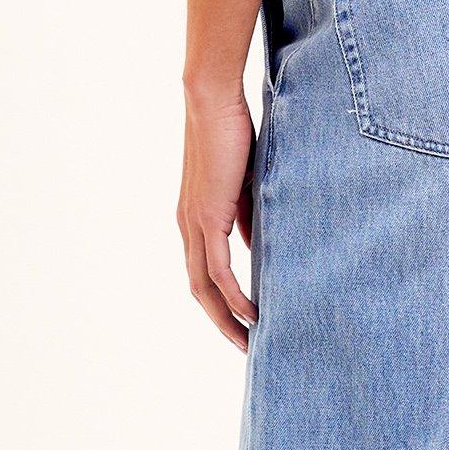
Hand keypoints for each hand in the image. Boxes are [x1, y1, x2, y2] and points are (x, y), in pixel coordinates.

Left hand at [178, 82, 258, 350]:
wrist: (213, 102)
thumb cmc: (232, 133)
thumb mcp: (245, 185)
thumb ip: (249, 217)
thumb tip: (260, 247)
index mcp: (196, 219)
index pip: (204, 273)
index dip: (221, 302)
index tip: (245, 323)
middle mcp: (188, 227)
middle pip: (200, 291)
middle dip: (222, 322)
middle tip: (247, 347)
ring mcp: (194, 224)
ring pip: (205, 287)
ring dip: (227, 318)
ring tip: (251, 341)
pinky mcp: (206, 217)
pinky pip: (217, 269)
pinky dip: (234, 295)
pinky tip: (252, 313)